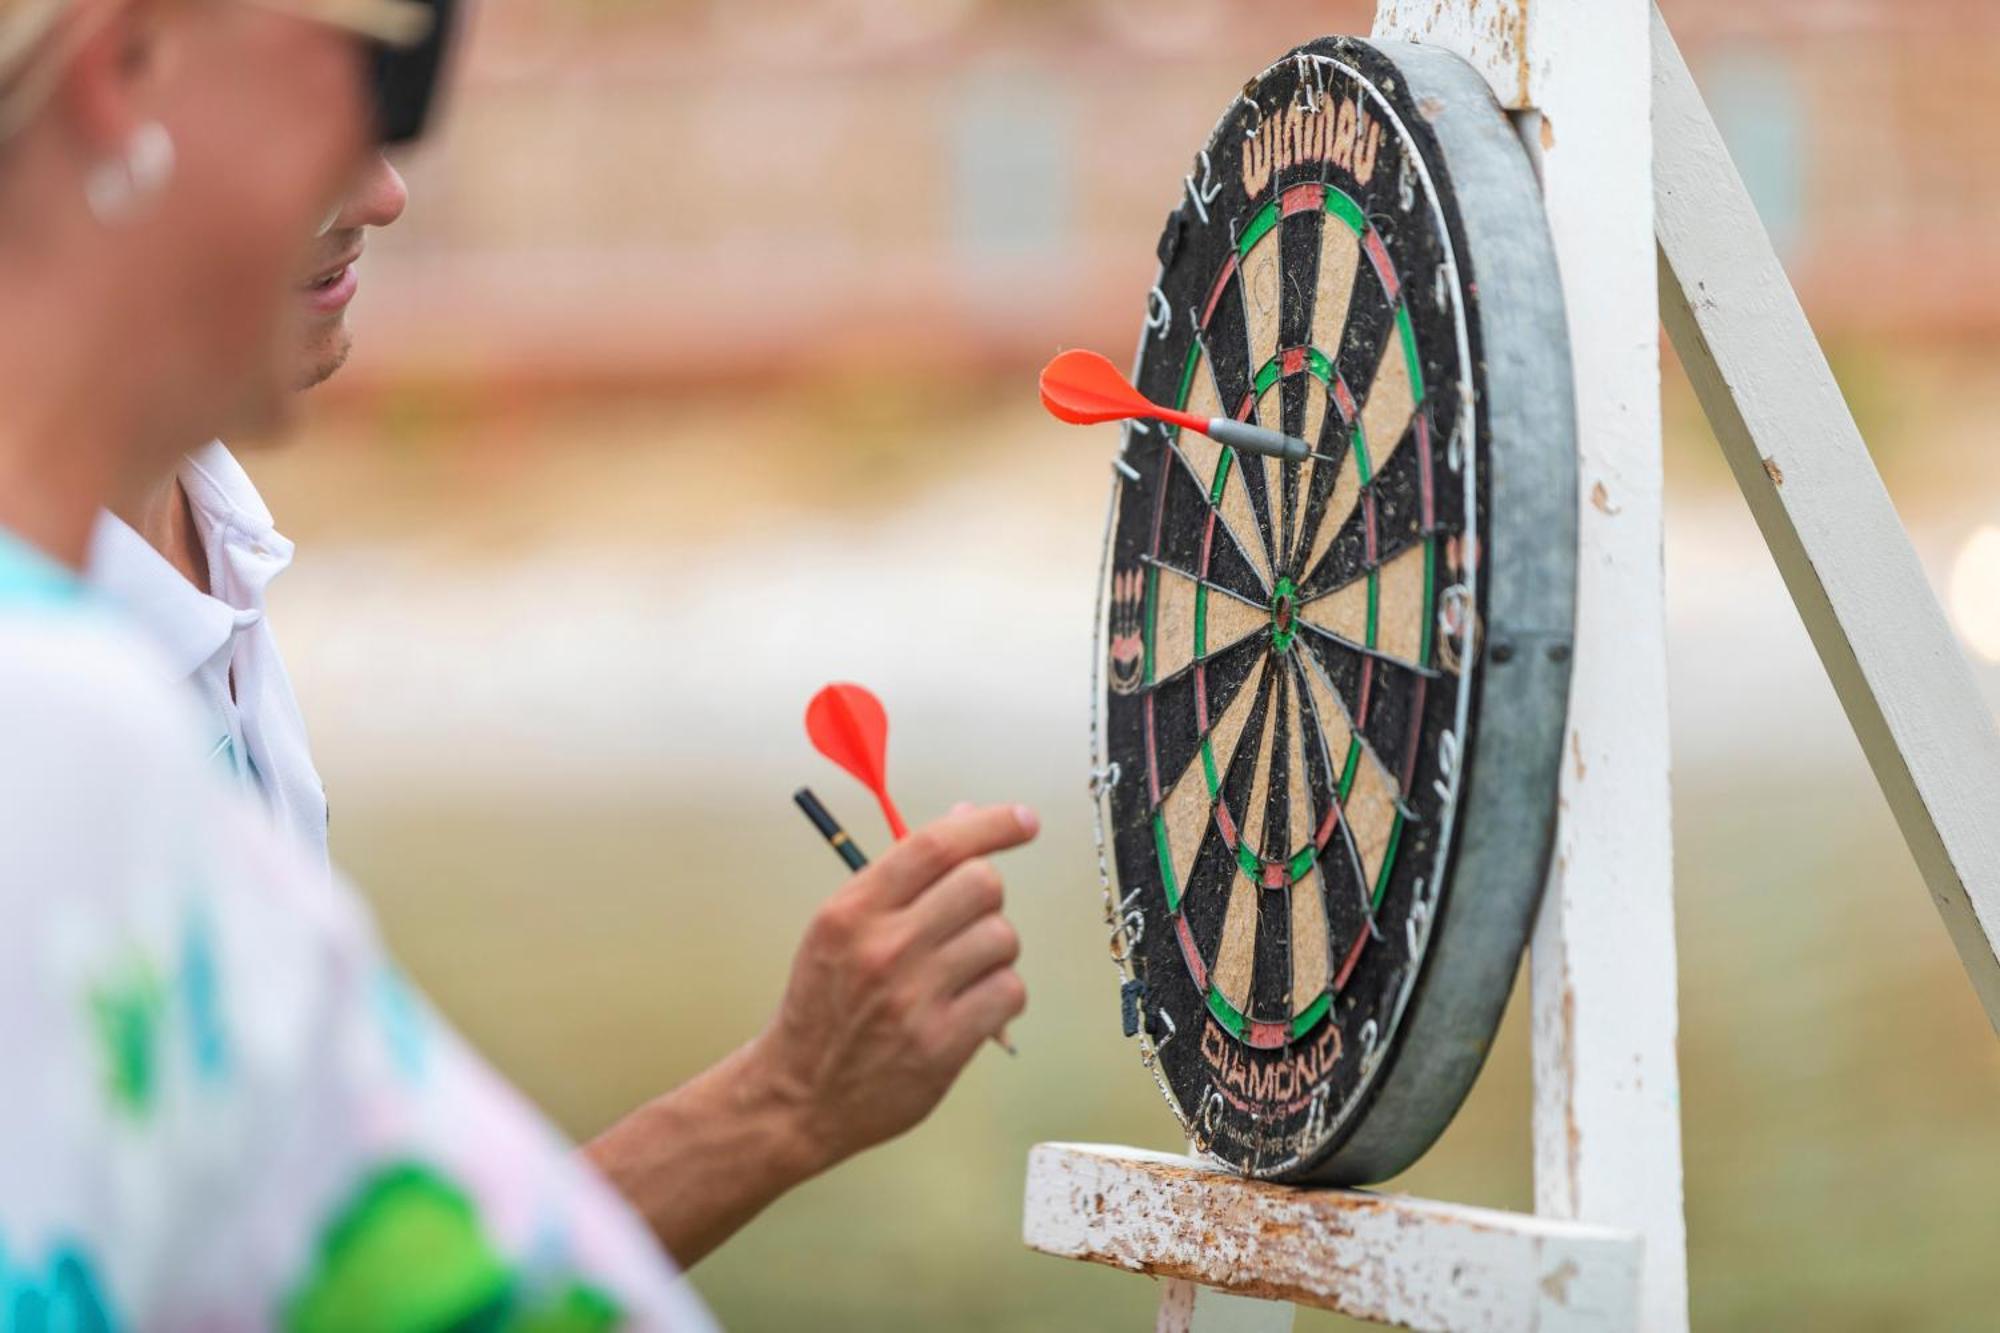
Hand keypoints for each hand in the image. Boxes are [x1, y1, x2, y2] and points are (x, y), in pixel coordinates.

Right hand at [752, 802, 1037, 1174]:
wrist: (799, 1095)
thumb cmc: (826, 1004)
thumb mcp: (842, 928)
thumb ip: (902, 877)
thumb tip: (965, 818)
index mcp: (852, 911)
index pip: (935, 846)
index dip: (990, 824)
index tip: (1024, 821)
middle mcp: (882, 948)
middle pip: (982, 884)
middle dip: (987, 898)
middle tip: (967, 922)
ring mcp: (914, 998)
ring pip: (1003, 938)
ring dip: (994, 952)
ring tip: (961, 974)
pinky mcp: (942, 1045)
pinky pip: (1010, 992)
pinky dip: (1001, 996)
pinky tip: (972, 1007)